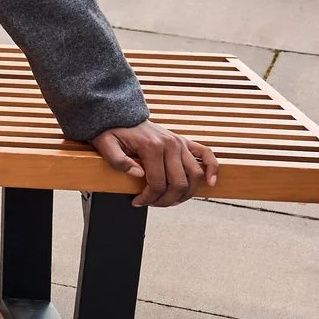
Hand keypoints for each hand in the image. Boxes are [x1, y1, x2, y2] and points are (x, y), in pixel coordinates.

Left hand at [91, 121, 218, 207]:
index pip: (158, 183)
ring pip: (194, 176)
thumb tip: (140, 175)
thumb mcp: (106, 145)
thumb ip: (118, 161)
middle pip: (179, 183)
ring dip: (186, 193)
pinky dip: (212, 169)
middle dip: (166, 200)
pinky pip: (206, 154)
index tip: (138, 202)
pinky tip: (210, 183)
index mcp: (152, 147)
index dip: (149, 198)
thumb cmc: (113, 131)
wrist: (120, 115)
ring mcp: (180, 143)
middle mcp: (170, 145)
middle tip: (152, 203)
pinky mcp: (184, 142)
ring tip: (169, 200)